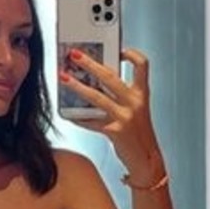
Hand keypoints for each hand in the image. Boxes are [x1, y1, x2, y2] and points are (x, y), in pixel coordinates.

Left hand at [58, 47, 163, 181]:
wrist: (146, 159)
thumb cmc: (138, 133)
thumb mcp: (136, 109)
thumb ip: (121, 94)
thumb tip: (94, 78)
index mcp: (142, 93)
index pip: (142, 65)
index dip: (131, 54)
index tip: (117, 49)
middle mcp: (135, 102)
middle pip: (110, 77)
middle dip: (90, 63)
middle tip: (74, 55)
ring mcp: (125, 117)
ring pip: (97, 96)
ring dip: (77, 85)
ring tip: (63, 77)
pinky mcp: (115, 131)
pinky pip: (91, 120)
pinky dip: (78, 116)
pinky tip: (68, 113)